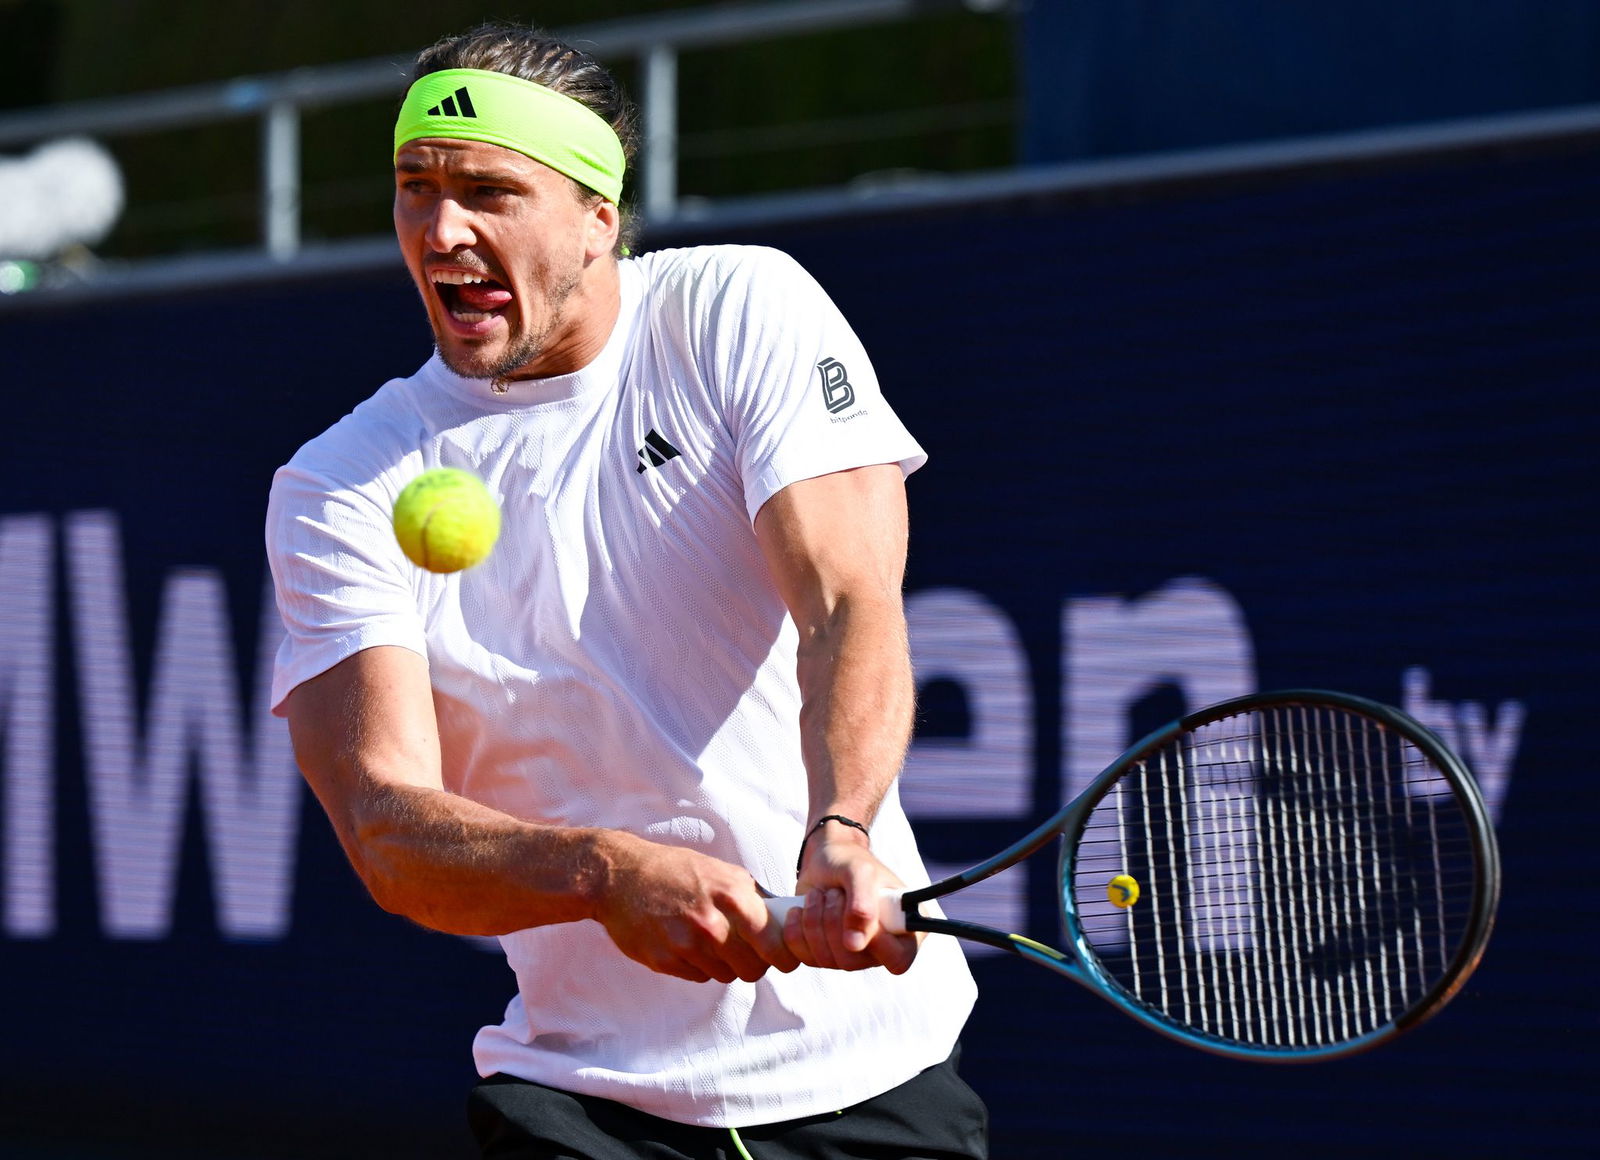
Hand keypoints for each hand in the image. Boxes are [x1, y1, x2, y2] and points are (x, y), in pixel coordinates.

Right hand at [590, 833, 800, 983]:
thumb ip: (751, 895)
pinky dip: (699, 966)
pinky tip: (688, 943)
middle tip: (748, 953)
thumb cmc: (673, 869)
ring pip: (726, 975)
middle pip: (752, 968)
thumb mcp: (719, 870)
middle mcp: (710, 923)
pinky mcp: (664, 961)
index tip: (785, 958)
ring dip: (725, 964)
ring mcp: (685, 945)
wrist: (618, 876)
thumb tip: (782, 918)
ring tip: (711, 941)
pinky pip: (698, 976)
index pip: (774, 942)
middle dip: (755, 963)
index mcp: (731, 894)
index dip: (785, 955)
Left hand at [782, 820, 920, 973]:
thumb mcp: (859, 871)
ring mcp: (854, 954)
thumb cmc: (849, 860)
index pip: (899, 958)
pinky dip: (797, 932)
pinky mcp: (826, 954)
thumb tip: (855, 944)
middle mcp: (881, 947)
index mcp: (904, 927)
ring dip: (814, 922)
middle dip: (833, 923)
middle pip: (854, 961)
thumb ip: (862, 904)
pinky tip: (799, 910)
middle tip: (833, 894)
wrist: (823, 859)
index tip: (858, 918)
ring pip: (828, 960)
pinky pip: (807, 958)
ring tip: (819, 896)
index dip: (878, 946)